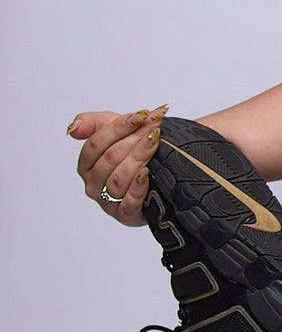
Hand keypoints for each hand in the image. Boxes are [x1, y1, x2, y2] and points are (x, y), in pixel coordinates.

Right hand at [69, 106, 168, 227]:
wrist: (159, 172)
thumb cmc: (131, 150)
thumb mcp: (112, 130)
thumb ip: (92, 123)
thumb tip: (73, 128)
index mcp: (86, 165)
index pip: (95, 144)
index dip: (118, 127)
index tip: (140, 116)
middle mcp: (93, 185)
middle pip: (110, 159)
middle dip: (134, 139)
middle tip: (154, 126)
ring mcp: (108, 202)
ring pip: (120, 178)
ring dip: (140, 156)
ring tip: (155, 142)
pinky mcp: (125, 215)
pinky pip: (129, 202)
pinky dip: (138, 186)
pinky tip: (148, 172)